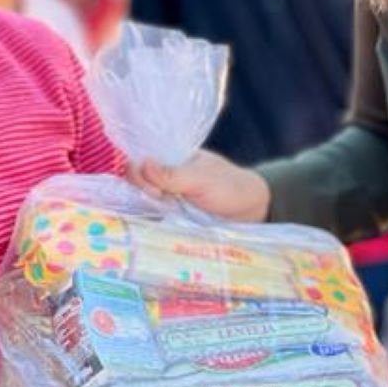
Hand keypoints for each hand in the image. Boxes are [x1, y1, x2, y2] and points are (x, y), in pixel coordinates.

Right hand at [131, 151, 270, 222]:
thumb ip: (172, 174)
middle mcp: (163, 179)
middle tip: (162, 201)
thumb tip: (143, 164)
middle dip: (142, 193)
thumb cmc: (230, 187)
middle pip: (135, 184)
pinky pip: (153, 220)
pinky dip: (152, 223)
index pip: (138, 163)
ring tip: (166, 213)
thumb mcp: (202, 179)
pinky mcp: (171, 220)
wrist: (252, 210)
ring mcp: (166, 200)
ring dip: (147, 210)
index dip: (138, 175)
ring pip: (141, 204)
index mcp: (169, 160)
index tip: (154, 189)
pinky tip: (157, 227)